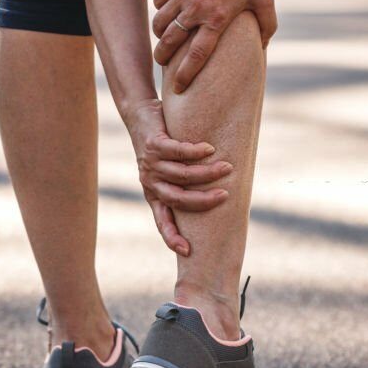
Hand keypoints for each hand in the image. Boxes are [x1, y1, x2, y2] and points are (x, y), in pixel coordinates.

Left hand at [124, 99, 231, 255]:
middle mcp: (150, 182)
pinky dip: (196, 151)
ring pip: (182, 174)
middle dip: (203, 200)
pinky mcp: (154, 144)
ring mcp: (150, 163)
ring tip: (227, 167)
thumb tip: (217, 196)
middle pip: (178, 199)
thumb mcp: (168, 170)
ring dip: (207, 172)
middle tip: (224, 196)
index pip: (162, 221)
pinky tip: (209, 148)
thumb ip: (183, 183)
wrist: (139, 115)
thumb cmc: (161, 145)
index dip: (172, 237)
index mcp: (153, 194)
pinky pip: (178, 151)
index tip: (186, 251)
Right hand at [151, 0, 276, 92]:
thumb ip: (267, 26)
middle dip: (163, 58)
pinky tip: (166, 13)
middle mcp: (196, 10)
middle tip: (163, 63)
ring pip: (160, 23)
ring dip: (160, 35)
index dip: (185, 75)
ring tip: (164, 39)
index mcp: (217, 20)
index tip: (178, 88)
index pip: (196, 56)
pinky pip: (159, 2)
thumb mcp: (265, 0)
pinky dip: (160, 11)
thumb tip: (263, 47)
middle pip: (169, 43)